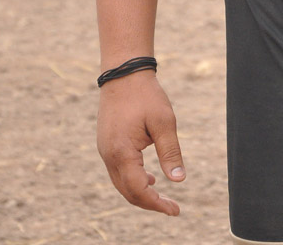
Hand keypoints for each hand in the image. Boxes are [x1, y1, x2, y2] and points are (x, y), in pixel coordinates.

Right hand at [97, 71, 185, 214]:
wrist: (123, 72)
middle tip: (172, 206)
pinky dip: (132, 180)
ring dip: (140, 192)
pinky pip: (117, 171)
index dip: (157, 203)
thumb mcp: (164, 121)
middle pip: (127, 192)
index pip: (139, 190)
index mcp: (122, 152)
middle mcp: (108, 155)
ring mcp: (104, 150)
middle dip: (149, 202)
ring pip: (121, 183)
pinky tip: (148, 176)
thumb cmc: (145, 94)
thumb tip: (179, 181)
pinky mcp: (106, 144)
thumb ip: (170, 152)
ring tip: (162, 196)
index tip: (175, 210)